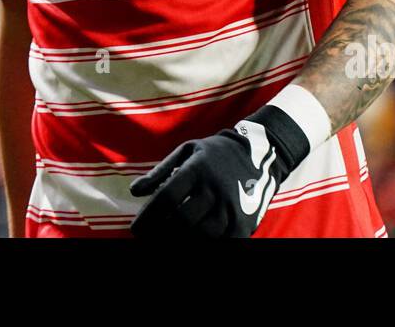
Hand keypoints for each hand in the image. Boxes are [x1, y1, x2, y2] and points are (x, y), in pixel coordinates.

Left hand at [129, 104, 308, 237]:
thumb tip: (134, 191)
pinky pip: (224, 241)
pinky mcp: (244, 221)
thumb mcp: (186, 151)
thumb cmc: (214, 154)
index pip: (167, 198)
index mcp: (197, 169)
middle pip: (182, 220)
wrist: (259, 153)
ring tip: (169, 240)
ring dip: (182, 240)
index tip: (136, 229)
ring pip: (202, 234)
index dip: (149, 217)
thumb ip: (159, 172)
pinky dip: (207, 244)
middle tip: (150, 239)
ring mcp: (231, 206)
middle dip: (161, 233)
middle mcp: (214, 188)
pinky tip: (194, 240)